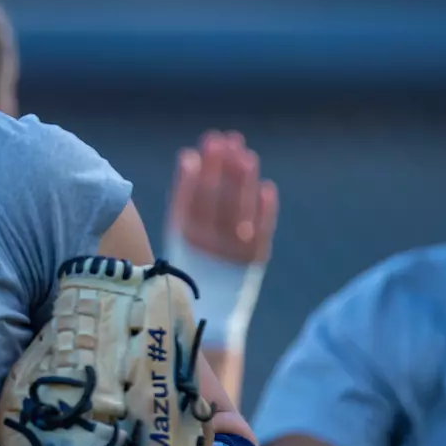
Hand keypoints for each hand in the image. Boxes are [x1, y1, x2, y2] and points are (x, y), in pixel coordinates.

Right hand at [166, 131, 277, 264]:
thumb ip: (185, 197)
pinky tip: (266, 186)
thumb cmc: (194, 260)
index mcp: (183, 237)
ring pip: (240, 208)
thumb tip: (190, 156)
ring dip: (243, 179)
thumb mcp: (179, 233)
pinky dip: (265, 207)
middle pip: (216, 198)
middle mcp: (207, 243)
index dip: (193, 174)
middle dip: (220, 166)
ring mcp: (233, 250)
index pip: (189, 199)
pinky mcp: (255, 257)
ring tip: (246, 154)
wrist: (211, 307)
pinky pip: (263, 228)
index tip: (197, 148)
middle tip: (224, 138)